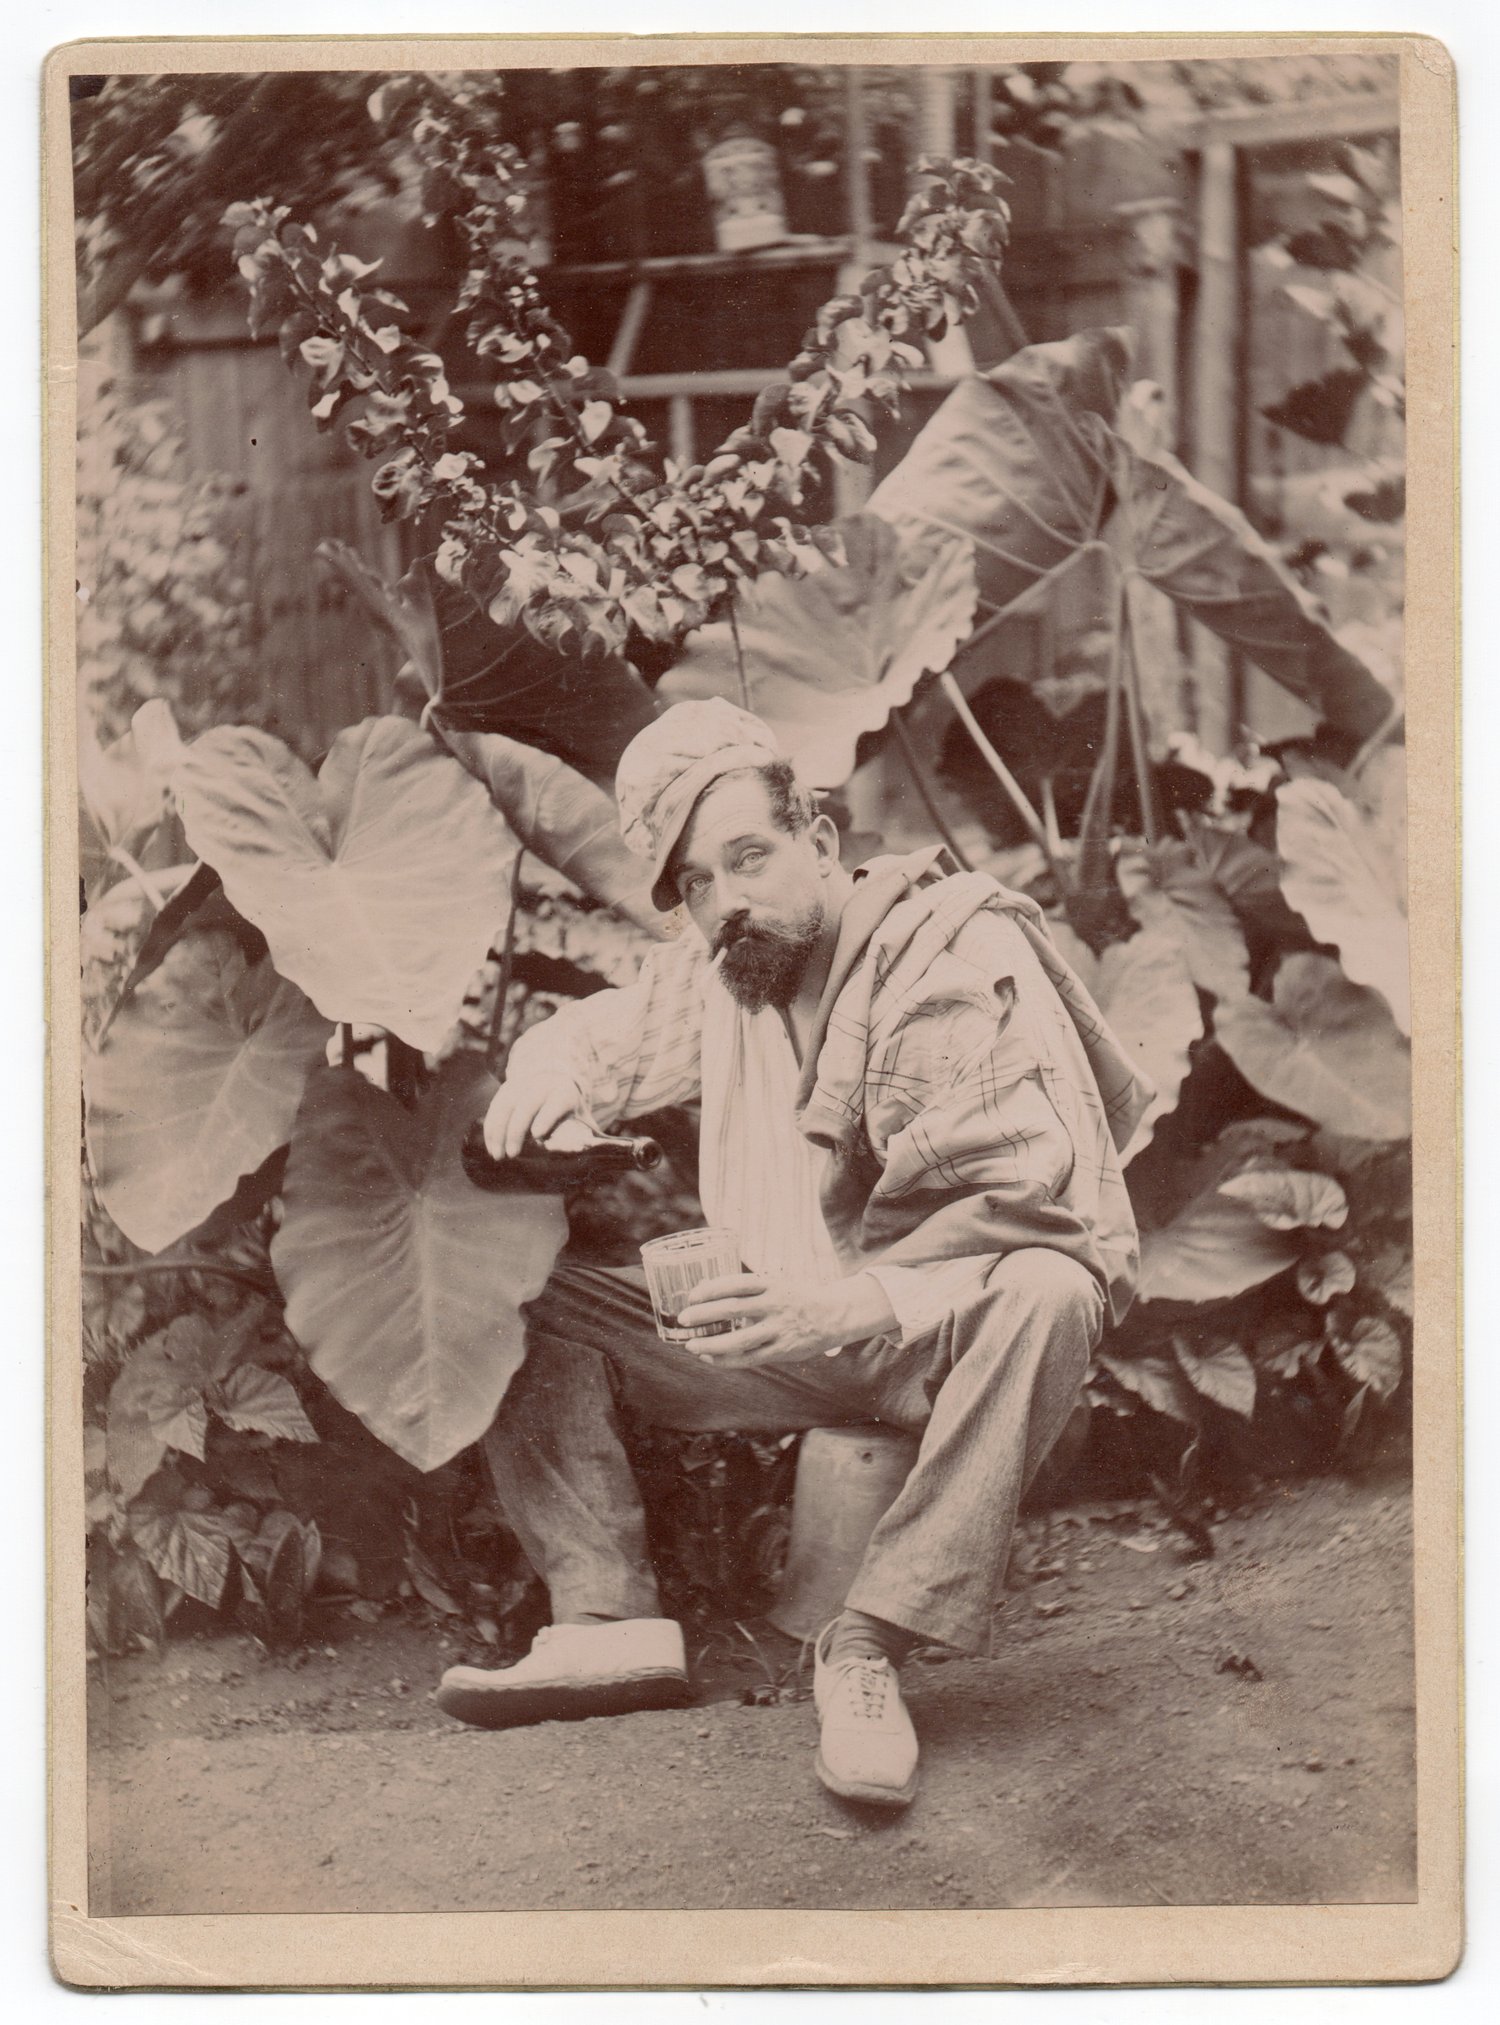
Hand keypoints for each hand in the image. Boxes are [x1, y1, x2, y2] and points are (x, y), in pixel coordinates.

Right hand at [482, 1074, 589, 1159]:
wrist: (555, 1083)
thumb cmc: (569, 1112)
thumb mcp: (581, 1122)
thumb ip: (582, 1136)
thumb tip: (580, 1149)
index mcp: (565, 1092)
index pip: (556, 1103)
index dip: (546, 1117)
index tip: (537, 1135)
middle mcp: (543, 1084)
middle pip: (527, 1104)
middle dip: (517, 1130)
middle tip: (512, 1154)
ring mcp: (522, 1083)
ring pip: (506, 1105)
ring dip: (498, 1131)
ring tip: (497, 1155)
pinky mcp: (507, 1088)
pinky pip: (495, 1107)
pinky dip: (491, 1127)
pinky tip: (491, 1145)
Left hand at [675, 1271, 896, 1369]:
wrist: (836, 1315)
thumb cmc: (798, 1297)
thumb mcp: (777, 1283)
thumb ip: (748, 1289)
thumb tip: (707, 1290)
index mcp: (773, 1284)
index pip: (736, 1283)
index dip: (711, 1289)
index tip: (692, 1295)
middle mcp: (775, 1305)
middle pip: (733, 1309)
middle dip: (704, 1314)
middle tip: (683, 1319)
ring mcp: (779, 1329)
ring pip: (740, 1340)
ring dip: (711, 1344)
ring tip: (691, 1346)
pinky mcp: (783, 1350)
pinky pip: (750, 1358)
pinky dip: (727, 1360)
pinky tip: (710, 1359)